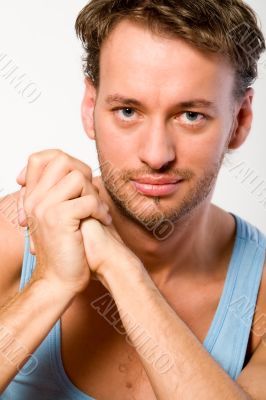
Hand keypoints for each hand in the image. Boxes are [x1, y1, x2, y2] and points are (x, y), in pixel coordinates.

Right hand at [16, 149, 112, 295]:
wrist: (60, 281)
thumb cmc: (67, 250)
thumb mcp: (61, 217)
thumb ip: (64, 195)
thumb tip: (81, 173)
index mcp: (33, 197)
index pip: (39, 158)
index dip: (61, 158)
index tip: (79, 178)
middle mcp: (35, 199)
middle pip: (60, 160)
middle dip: (83, 173)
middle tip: (91, 194)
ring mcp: (44, 207)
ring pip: (76, 178)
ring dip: (93, 193)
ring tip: (97, 211)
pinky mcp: (59, 218)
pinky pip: (87, 199)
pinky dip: (100, 209)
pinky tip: (102, 220)